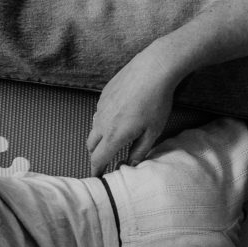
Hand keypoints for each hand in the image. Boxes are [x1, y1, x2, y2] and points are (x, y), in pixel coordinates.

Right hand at [86, 41, 182, 175]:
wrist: (153, 69)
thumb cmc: (157, 102)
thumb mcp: (153, 132)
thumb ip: (139, 151)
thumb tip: (129, 164)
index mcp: (114, 135)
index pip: (97, 159)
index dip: (96, 171)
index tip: (97, 177)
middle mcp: (102, 123)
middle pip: (91, 146)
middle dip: (96, 155)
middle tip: (106, 159)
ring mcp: (100, 107)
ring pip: (93, 128)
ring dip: (99, 137)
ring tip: (114, 137)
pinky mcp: (103, 95)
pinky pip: (98, 113)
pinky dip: (104, 120)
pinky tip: (120, 115)